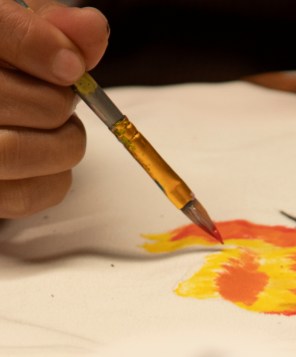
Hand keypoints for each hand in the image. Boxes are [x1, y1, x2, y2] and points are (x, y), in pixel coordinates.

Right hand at [0, 1, 108, 217]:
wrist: (1, 118)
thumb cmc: (8, 75)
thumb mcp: (23, 34)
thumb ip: (54, 27)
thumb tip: (93, 29)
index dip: (38, 46)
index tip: (72, 66)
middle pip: (8, 97)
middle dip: (56, 103)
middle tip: (62, 101)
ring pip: (16, 152)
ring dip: (62, 144)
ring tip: (61, 130)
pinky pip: (25, 195)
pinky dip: (55, 179)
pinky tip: (51, 161)